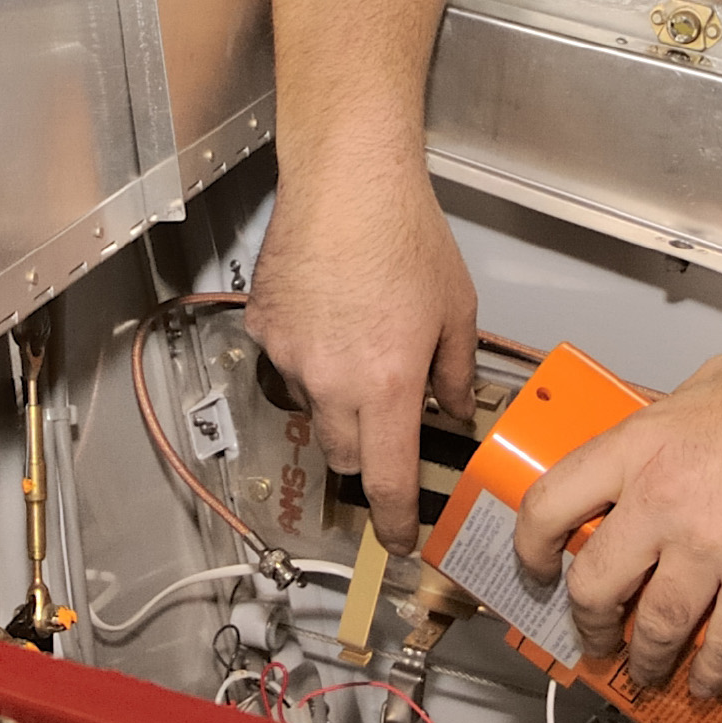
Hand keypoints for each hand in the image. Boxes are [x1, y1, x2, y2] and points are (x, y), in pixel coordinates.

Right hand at [243, 158, 477, 554]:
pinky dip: (309, 355)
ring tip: (360, 344)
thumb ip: (456, 372)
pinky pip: (286, 363)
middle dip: (368, 451)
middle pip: (345, 453)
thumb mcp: (457, 310)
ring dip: (338, 399)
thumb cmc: (405, 236)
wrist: (346, 183)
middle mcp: (333, 380)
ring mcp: (291, 356)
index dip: (394, 520)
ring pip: (314, 408)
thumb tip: (453, 408)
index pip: (386, 478)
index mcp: (388, 385)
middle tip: (388, 418)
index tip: (402, 539)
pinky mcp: (263, 329)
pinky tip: (329, 315)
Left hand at [511, 338, 721, 699]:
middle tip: (595, 635)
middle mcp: (663, 500)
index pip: (551, 503)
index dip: (531, 546)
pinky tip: (708, 677)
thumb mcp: (708, 383)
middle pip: (596, 584)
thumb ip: (665, 420)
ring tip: (647, 670)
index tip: (536, 568)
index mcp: (641, 446)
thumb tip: (647, 437)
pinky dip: (711, 671)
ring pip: (656, 628)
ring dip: (646, 659)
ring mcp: (710, 547)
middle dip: (589, 623)